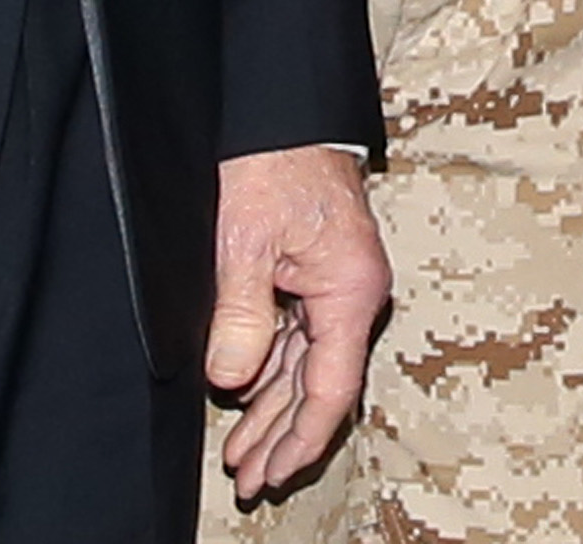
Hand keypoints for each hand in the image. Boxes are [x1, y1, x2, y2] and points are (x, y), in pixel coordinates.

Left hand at [205, 145, 389, 499]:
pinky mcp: (313, 266)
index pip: (330, 388)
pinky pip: (295, 331)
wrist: (280, 103)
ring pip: (303, 361)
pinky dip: (271, 364)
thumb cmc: (269, 158)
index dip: (301, 437)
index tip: (273, 472)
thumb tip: (231, 379)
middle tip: (248, 478)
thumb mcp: (244, 236)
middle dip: (282, 434)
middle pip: (317, 383)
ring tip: (241, 451)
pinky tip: (249, 391)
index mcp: (349, 290)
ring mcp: (333, 280)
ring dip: (273, 405)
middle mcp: (350, 292)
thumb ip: (242, 312)